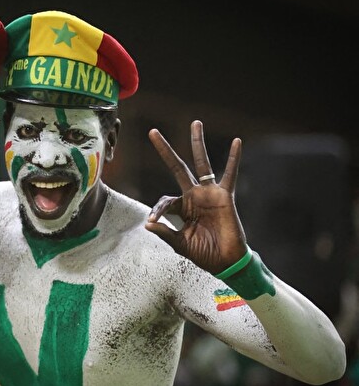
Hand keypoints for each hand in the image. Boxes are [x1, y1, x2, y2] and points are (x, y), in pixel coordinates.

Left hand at [145, 120, 247, 273]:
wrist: (225, 262)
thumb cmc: (203, 253)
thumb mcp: (180, 244)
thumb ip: (165, 233)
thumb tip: (148, 224)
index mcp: (181, 207)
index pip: (165, 200)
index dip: (158, 209)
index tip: (154, 220)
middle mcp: (194, 196)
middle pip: (177, 167)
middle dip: (165, 150)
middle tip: (153, 132)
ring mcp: (209, 194)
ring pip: (201, 164)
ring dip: (197, 143)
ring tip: (195, 123)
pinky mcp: (225, 197)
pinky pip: (230, 174)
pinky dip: (234, 159)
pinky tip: (237, 142)